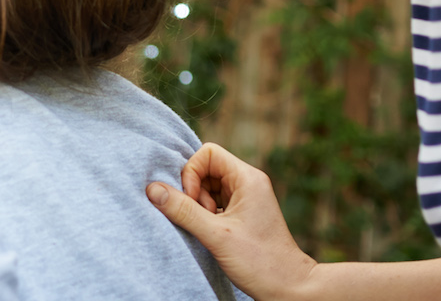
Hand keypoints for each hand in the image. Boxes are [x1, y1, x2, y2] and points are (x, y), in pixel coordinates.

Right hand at [146, 142, 315, 300]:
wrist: (288, 287)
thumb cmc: (260, 261)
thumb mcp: (215, 235)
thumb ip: (182, 210)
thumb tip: (152, 188)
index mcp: (248, 178)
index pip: (208, 153)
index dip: (192, 173)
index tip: (193, 202)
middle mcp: (248, 182)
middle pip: (205, 169)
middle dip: (194, 192)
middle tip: (201, 217)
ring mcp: (246, 198)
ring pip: (207, 186)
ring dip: (199, 205)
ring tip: (209, 228)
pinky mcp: (242, 213)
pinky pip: (214, 201)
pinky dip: (206, 215)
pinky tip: (212, 233)